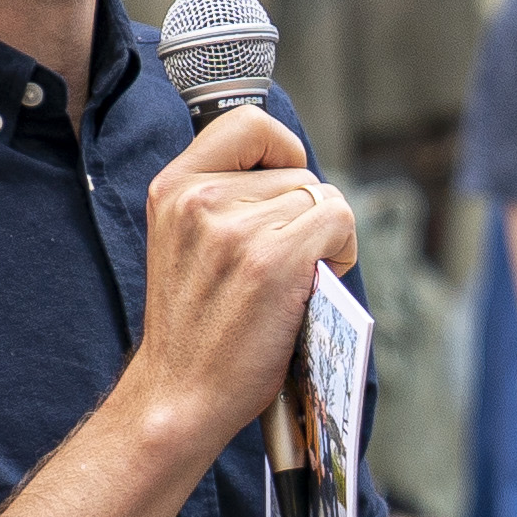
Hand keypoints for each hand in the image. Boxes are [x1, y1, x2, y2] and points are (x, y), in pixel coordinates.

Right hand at [117, 102, 357, 476]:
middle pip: (297, 170)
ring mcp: (237, 228)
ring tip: (296, 279)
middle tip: (285, 263)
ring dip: (326, 236)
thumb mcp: (182, 241)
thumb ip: (223, 198)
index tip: (284, 183)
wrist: (179, 393)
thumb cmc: (195, 328)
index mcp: (173, 187)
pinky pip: (339, 221)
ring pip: (322, 197)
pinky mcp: (273, 260)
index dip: (282, 147)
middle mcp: (201, 198)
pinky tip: (318, 283)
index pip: (247, 122)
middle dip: (305, 213)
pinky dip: (342, 250)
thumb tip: (295, 177)